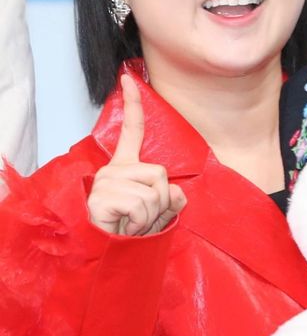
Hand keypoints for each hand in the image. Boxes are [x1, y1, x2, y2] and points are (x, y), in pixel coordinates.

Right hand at [87, 74, 186, 235]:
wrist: (108, 257)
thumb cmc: (130, 235)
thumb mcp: (158, 214)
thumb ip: (170, 199)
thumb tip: (175, 191)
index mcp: (124, 168)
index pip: (132, 131)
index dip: (133, 104)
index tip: (129, 78)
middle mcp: (112, 170)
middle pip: (160, 173)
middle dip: (162, 202)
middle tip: (142, 219)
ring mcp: (106, 182)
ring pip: (154, 192)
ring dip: (152, 216)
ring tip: (133, 226)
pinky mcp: (102, 197)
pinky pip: (141, 205)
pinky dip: (141, 223)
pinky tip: (125, 228)